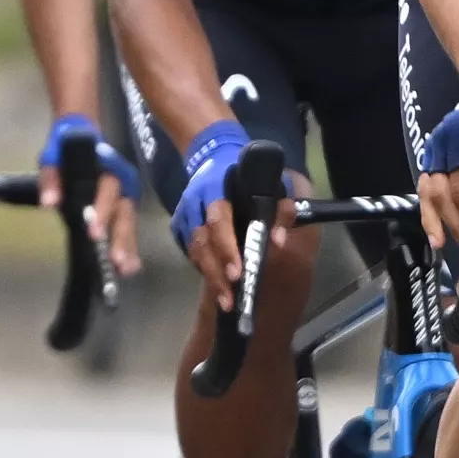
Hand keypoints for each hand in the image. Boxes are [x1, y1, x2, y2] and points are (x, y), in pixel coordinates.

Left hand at [40, 113, 144, 281]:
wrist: (79, 138)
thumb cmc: (65, 150)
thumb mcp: (53, 157)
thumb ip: (51, 179)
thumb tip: (48, 203)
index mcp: (106, 168)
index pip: (107, 190)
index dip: (102, 211)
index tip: (94, 233)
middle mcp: (121, 184)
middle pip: (123, 211)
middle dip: (120, 237)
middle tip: (115, 260)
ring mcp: (124, 198)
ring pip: (129, 223)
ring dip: (128, 246)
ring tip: (125, 269)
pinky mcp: (123, 210)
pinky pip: (128, 229)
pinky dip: (129, 248)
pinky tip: (128, 267)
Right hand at [173, 121, 284, 289]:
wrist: (215, 156)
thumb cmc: (249, 174)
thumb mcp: (271, 181)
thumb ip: (279, 207)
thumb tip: (277, 240)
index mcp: (215, 188)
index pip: (218, 218)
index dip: (226, 246)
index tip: (238, 272)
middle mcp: (195, 203)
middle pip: (201, 240)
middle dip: (216, 270)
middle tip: (231, 296)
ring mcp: (185, 216)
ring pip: (194, 250)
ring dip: (210, 277)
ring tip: (226, 301)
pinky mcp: (179, 227)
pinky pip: (190, 252)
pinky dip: (203, 269)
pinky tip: (217, 287)